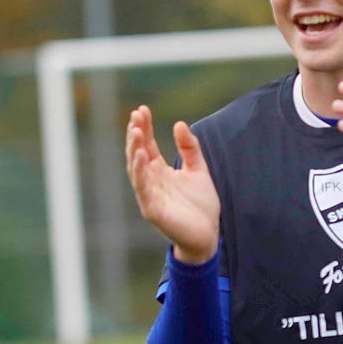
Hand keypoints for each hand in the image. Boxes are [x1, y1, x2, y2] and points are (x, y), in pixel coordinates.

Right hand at [125, 105, 219, 264]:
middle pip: (138, 154)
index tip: (142, 109)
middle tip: (136, 116)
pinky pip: (142, 188)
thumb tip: (179, 124)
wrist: (208, 234)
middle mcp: (150, 181)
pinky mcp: (152, 209)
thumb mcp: (198, 169)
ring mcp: (149, 195)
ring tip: (135, 131)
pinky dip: (139, 172)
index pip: (147, 145)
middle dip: (135, 135)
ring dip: (133, 150)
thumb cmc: (201, 205)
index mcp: (159, 171)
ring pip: (136, 169)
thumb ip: (189, 149)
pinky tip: (141, 156)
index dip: (144, 128)